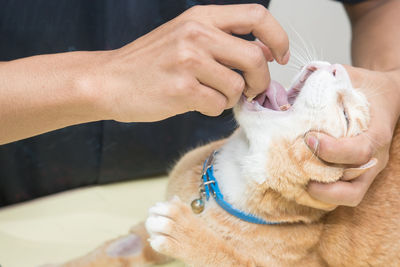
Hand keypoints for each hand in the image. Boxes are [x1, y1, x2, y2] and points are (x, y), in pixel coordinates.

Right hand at [88, 4, 288, 121]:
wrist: (108, 80)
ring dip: (230, 98)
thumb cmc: (148, 62)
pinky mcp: (181, 89)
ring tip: (210, 95)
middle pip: (256, 58)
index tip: (280, 57)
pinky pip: (217, 105)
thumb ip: (222, 41)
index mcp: (201, 18)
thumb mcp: (184, 36)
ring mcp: (188, 61)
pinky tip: (195, 102)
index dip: (278, 37)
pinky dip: (212, 108)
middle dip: (261, 81)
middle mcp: (196, 34)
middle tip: (251, 90)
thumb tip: (266, 55)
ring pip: (237, 87)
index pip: (257, 17)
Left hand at [306, 65, 399, 206]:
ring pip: (350, 196)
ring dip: (323, 195)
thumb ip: (322, 83)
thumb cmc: (367, 86)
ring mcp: (369, 169)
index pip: (358, 152)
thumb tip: (286, 100)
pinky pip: (345, 192)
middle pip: (354, 188)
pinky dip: (326, 194)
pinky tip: (305, 183)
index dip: (331, 151)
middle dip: (325, 187)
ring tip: (300, 182)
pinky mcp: (361, 174)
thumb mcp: (349, 76)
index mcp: (376, 133)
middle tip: (300, 170)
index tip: (309, 139)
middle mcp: (376, 157)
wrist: (387, 95)